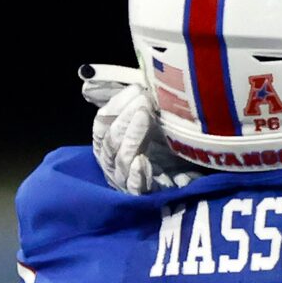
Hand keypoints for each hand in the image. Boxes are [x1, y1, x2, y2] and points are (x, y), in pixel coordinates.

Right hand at [78, 64, 194, 194]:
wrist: (184, 185)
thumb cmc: (161, 152)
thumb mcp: (144, 125)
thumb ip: (126, 105)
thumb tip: (97, 84)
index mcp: (108, 145)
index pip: (102, 124)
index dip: (116, 105)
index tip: (136, 89)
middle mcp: (112, 164)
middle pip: (110, 140)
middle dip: (125, 117)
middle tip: (145, 99)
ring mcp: (125, 182)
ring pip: (122, 158)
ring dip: (133, 135)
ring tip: (146, 116)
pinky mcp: (141, 198)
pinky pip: (134, 186)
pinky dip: (137, 174)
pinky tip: (143, 161)